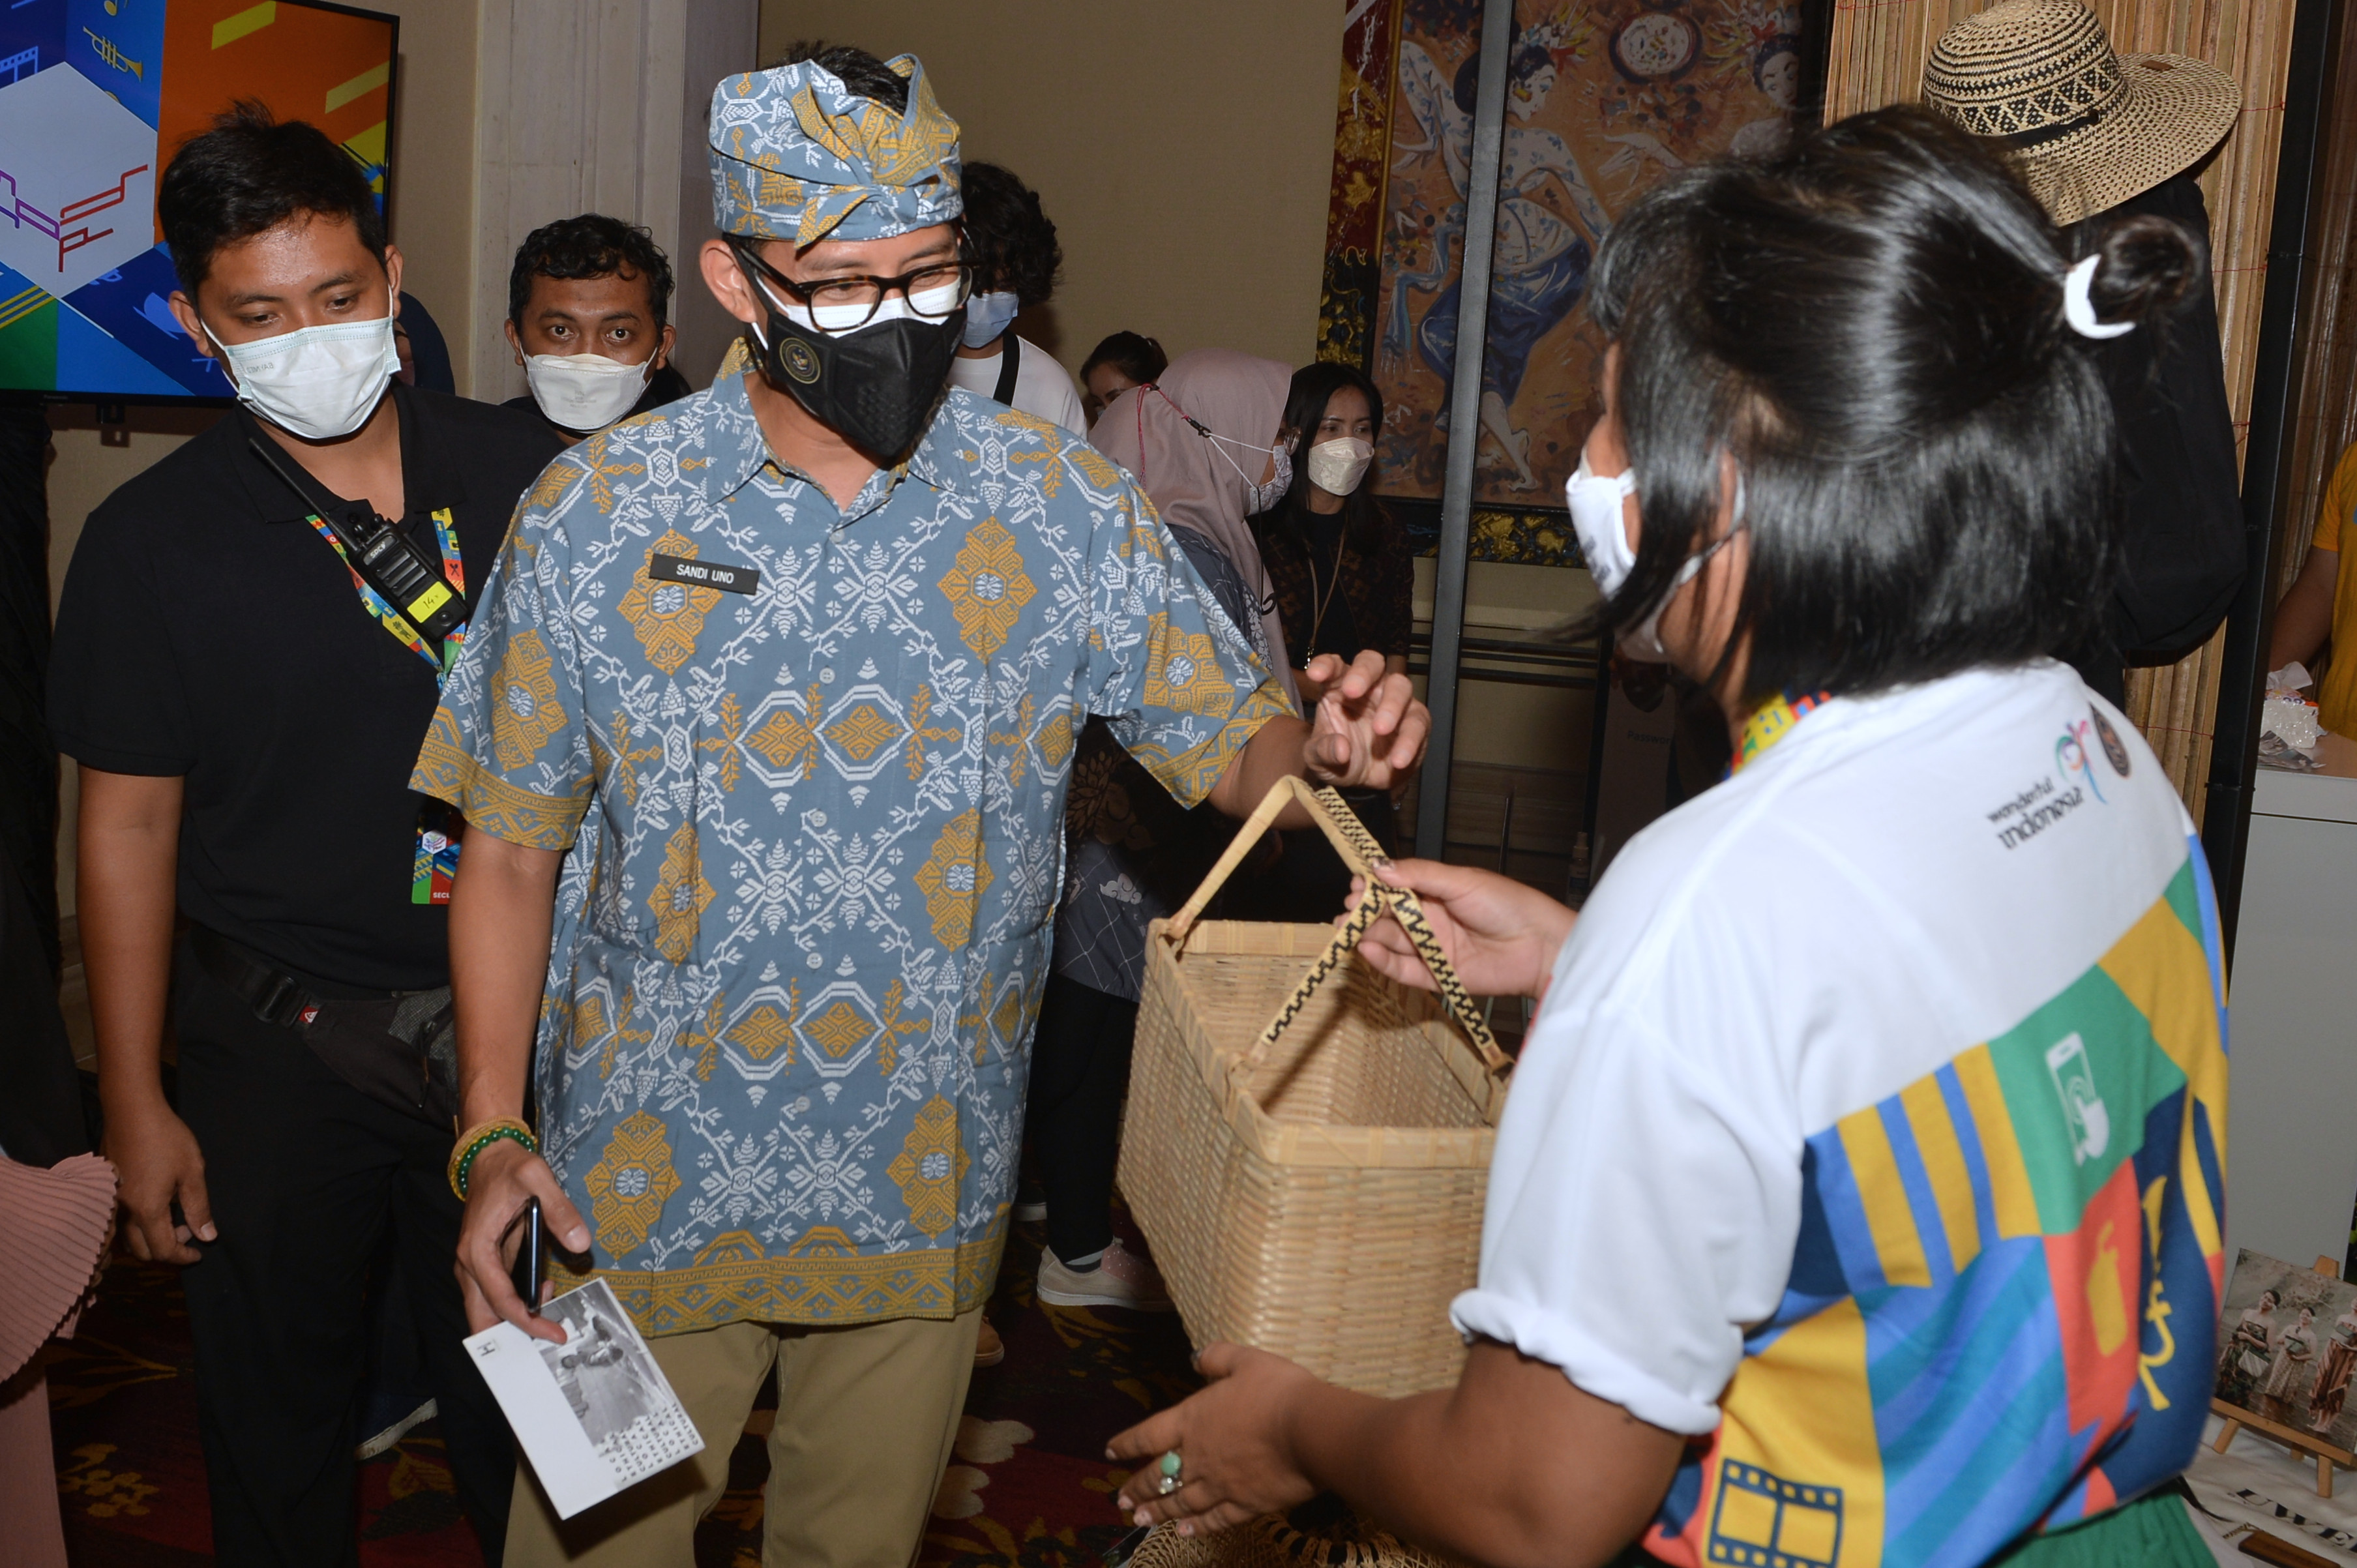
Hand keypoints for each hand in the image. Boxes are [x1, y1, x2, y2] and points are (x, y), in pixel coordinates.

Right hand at [105, 1099, 214, 1264]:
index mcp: (147, 1209)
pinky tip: (155, 1205)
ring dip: (149, 1239)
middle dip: (166, 1250)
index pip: (163, 1250)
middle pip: (141, 1250)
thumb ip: (199, 1207)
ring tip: (173, 1218)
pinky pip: (118, 1221)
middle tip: (188, 1231)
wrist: (131, 1110)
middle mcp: (123, 1211)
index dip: (182, 1257)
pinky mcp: (105, 1189)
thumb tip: (207, 1236)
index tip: (199, 1253)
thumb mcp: (192, 1171)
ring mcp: (110, 1201)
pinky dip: (137, 1225)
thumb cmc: (167, 1138)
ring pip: (127, 1237)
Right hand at [455, 1136, 589, 1343]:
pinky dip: (516, 1306)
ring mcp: (475, 1266)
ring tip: (551, 1318)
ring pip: (486, 1311)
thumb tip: (581, 1244)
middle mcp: (469, 1263)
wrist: (490, 1157)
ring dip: (515, 1321)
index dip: (526, 1320)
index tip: (554, 1332)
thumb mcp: (537, 1178)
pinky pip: (496, 1296)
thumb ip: (559, 1210)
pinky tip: (544, 1295)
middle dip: (512, 1336)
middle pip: (482, 1317)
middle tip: (550, 1339)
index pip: (499, 1299)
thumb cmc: (511, 1167)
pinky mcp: (486, 1264)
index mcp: (476, 1249)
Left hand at [1108, 1343, 1323, 1535]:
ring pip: (1182, 1502)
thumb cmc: (1276, 1391)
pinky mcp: (1244, 1505)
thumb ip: (1217, 1358)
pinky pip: (1215, 1519)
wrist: (1308, 1431)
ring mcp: (1220, 1484)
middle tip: (1121, 1500)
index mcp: (1193, 1419)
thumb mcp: (1246, 1360)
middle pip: (1159, 1475)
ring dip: (1159, 1511)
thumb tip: (1195, 1357)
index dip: (1128, 1443)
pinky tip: (1186, 1532)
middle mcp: (1199, 1456)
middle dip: (1138, 1487)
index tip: (1110, 1452)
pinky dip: (1198, 1526)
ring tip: (1141, 1520)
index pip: (1149, 1434)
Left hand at [1301, 650, 1426, 790]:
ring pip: (1400, 686)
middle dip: (1363, 672)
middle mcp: (1369, 688)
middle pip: (1372, 662)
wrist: (1363, 783)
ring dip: (1391, 705)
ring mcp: (1394, 701)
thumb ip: (1323, 752)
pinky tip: (1398, 760)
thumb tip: (1341, 749)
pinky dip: (1409, 741)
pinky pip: (1417, 724)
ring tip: (1380, 730)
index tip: (1315, 675)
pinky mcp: (1415, 721)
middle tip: (1351, 691)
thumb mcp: (1319, 760)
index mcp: (1338, 687)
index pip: (1334, 667)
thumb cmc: (1337, 758)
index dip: (1326, 665)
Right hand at [1351, 859, 1574, 1002]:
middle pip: (1387, 917)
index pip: (1394, 889)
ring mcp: (1433, 949)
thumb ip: (1420, 874)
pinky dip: (1383, 962)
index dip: (1373, 888)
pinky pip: (1404, 971)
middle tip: (1346, 909)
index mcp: (1435, 893)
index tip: (1355, 884)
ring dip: (1367, 936)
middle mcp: (1431, 921)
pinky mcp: (1438, 977)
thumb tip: (1379, 867)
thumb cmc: (1509, 905)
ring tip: (1348, 928)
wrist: (1540, 945)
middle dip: (1364, 912)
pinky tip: (1368, 949)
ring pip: (1391, 943)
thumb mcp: (1462, 880)